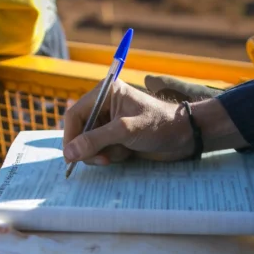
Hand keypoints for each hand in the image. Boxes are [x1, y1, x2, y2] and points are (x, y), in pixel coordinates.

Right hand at [62, 79, 193, 165]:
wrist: (184, 136)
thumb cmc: (159, 125)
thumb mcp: (125, 130)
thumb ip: (95, 140)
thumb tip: (69, 152)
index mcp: (105, 93)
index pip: (75, 115)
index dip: (71, 136)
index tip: (72, 156)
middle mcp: (104, 106)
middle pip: (80, 132)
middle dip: (90, 148)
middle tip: (103, 160)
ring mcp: (110, 123)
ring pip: (90, 145)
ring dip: (104, 153)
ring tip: (123, 152)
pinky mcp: (116, 137)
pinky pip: (102, 151)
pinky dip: (112, 156)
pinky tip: (128, 153)